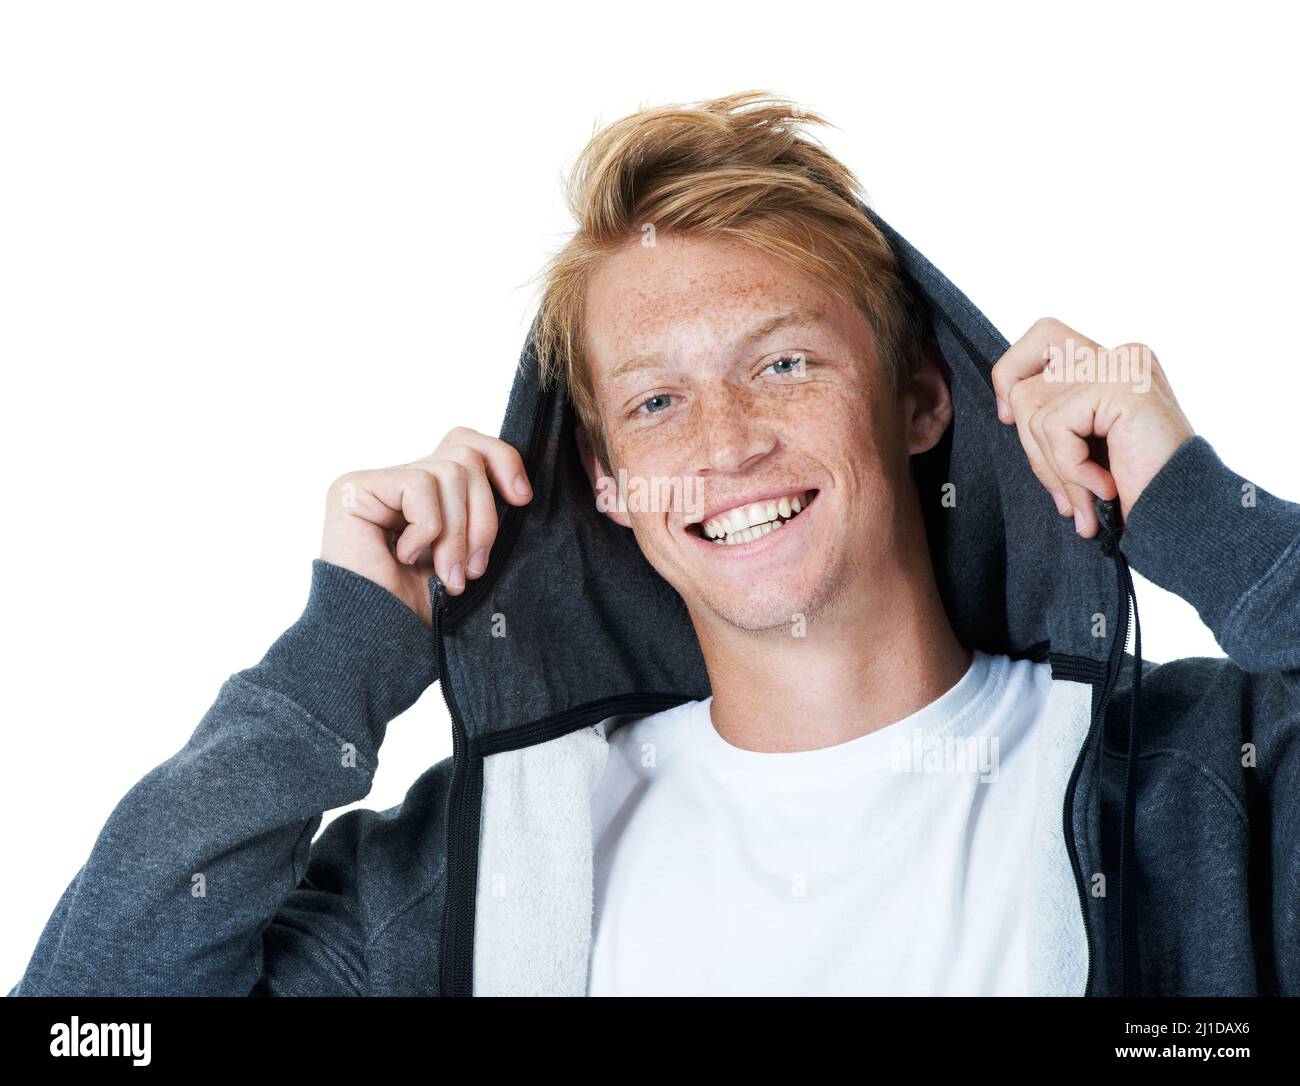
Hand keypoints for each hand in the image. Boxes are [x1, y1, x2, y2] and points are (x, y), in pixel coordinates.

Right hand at [320, 427, 533, 626]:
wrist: (381, 643)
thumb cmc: (421, 610)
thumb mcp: (469, 555)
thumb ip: (481, 515)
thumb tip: (521, 488)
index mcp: (427, 495)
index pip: (467, 443)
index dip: (502, 459)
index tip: (522, 498)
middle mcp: (398, 482)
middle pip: (465, 457)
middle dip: (483, 517)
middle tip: (473, 568)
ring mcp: (374, 483)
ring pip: (449, 471)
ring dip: (457, 533)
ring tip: (446, 574)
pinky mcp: (353, 489)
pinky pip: (419, 486)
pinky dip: (427, 529)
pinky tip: (405, 557)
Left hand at [991, 316, 1194, 537]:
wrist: (1183, 520)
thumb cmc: (1137, 492)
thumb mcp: (1083, 448)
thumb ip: (1052, 417)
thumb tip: (1006, 408)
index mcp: (1115, 365)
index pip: (1041, 338)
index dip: (1012, 374)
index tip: (1008, 419)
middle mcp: (1121, 356)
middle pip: (1026, 380)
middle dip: (1031, 443)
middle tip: (1063, 489)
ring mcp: (1124, 365)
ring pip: (1033, 409)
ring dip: (1055, 468)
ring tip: (1090, 497)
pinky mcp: (1122, 385)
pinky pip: (1054, 426)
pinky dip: (1071, 467)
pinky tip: (1107, 487)